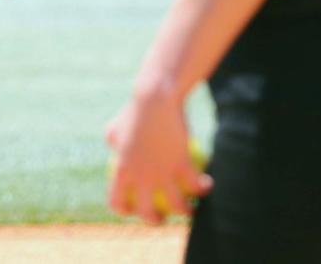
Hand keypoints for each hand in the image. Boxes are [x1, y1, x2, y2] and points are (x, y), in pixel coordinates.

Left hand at [105, 90, 210, 224]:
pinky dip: (203, 188)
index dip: (124, 210)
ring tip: (191, 208)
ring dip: (186, 211)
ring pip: (177, 206)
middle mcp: (140, 176)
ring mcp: (162, 173)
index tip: (133, 208)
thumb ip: (112, 142)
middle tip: (164, 215)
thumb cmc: (135, 110)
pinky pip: (195, 185)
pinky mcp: (181, 165)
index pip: (116, 202)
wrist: (155, 99)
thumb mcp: (114, 127)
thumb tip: (114, 150)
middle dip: (156, 221)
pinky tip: (208, 184)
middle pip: (147, 212)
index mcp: (121, 170)